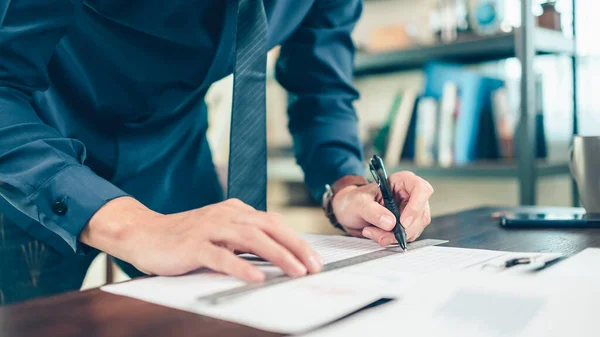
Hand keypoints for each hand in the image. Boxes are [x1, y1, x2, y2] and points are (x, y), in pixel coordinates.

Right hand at [81, 197, 322, 281]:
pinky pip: (221, 256)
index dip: (297, 240)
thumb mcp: (219, 233)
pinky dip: (240, 266)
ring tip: (296, 271)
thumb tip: (274, 254)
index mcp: (235, 211)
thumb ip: (243, 239)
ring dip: (277, 255)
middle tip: (314, 266)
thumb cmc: (184, 238)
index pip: (274, 223)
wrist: (144, 233)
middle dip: (296, 247)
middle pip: (269, 228)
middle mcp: (225, 215)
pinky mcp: (193, 245)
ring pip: (251, 238)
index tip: (313, 259)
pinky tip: (256, 277)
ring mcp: (209, 229)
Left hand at [331, 172, 432, 245]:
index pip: (421, 189)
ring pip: (414, 228)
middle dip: (402, 229)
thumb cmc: (353, 201)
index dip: (416, 206)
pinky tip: (377, 235)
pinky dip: (392, 239)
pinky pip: (407, 236)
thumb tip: (390, 223)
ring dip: (394, 236)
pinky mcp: (406, 225)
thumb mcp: (358, 203)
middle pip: (420, 214)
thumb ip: (373, 212)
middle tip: (381, 235)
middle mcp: (409, 195)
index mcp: (401, 181)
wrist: (347, 211)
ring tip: (371, 232)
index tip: (402, 222)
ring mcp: (410, 211)